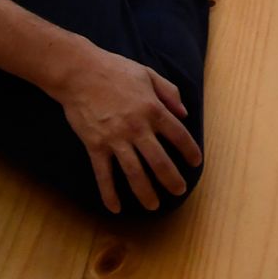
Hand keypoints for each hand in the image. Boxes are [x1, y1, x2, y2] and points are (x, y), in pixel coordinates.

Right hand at [55, 46, 201, 213]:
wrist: (81, 73)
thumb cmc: (116, 70)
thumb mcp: (148, 74)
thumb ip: (169, 92)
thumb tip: (184, 113)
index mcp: (152, 108)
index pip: (178, 134)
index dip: (190, 150)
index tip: (196, 163)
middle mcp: (137, 127)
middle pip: (159, 160)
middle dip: (171, 179)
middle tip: (179, 191)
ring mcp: (115, 139)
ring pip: (134, 172)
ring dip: (145, 192)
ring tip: (154, 206)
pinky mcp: (95, 146)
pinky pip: (104, 174)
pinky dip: (109, 193)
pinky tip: (116, 208)